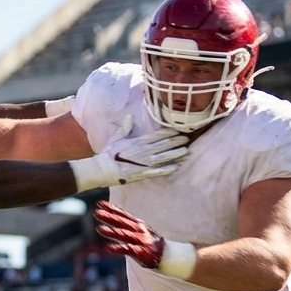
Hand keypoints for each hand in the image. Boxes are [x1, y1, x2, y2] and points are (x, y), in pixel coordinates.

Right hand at [69, 116, 187, 190]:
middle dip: (177, 141)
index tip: (178, 129)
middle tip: (187, 138)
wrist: (104, 169)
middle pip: (165, 144)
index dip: (170, 132)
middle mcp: (145, 150)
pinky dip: (168, 169)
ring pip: (165, 156)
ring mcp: (145, 162)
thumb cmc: (109, 153)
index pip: (158, 134)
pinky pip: (159, 171)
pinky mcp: (143, 173)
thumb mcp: (117, 137)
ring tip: (186, 150)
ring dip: (176, 153)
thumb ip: (125, 127)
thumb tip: (130, 117)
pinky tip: (177, 167)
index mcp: (139, 141)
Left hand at [94, 200, 164, 267]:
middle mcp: (138, 230)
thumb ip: (127, 223)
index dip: (112, 208)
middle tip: (96, 212)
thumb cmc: (150, 242)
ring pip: (123, 235)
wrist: (167, 255)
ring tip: (99, 228)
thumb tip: (113, 215)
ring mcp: (140, 241)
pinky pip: (128, 249)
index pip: (123, 214)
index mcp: (137, 224)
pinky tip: (109, 248)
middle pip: (122, 222)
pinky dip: (118, 248)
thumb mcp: (139, 230)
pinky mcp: (141, 252)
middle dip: (109, 217)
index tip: (100, 203)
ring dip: (111, 232)